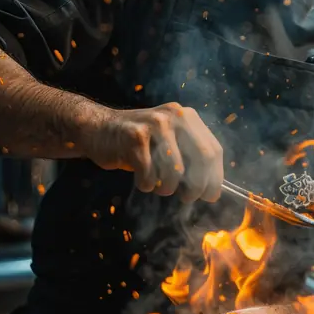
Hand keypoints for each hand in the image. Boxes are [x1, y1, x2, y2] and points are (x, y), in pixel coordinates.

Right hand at [80, 102, 222, 202]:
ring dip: (167, 188)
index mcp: (187, 117)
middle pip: (202, 158)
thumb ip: (189, 156)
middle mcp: (175, 116)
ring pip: (176, 170)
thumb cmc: (137, 142)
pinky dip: (146, 185)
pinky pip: (149, 174)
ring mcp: (155, 124)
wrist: (97, 128)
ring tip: (158, 186)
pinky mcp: (134, 137)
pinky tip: (141, 180)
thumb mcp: (168, 140)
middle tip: (188, 198)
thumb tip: (212, 190)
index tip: (211, 195)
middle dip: (197, 186)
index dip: (215, 177)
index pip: (214, 150)